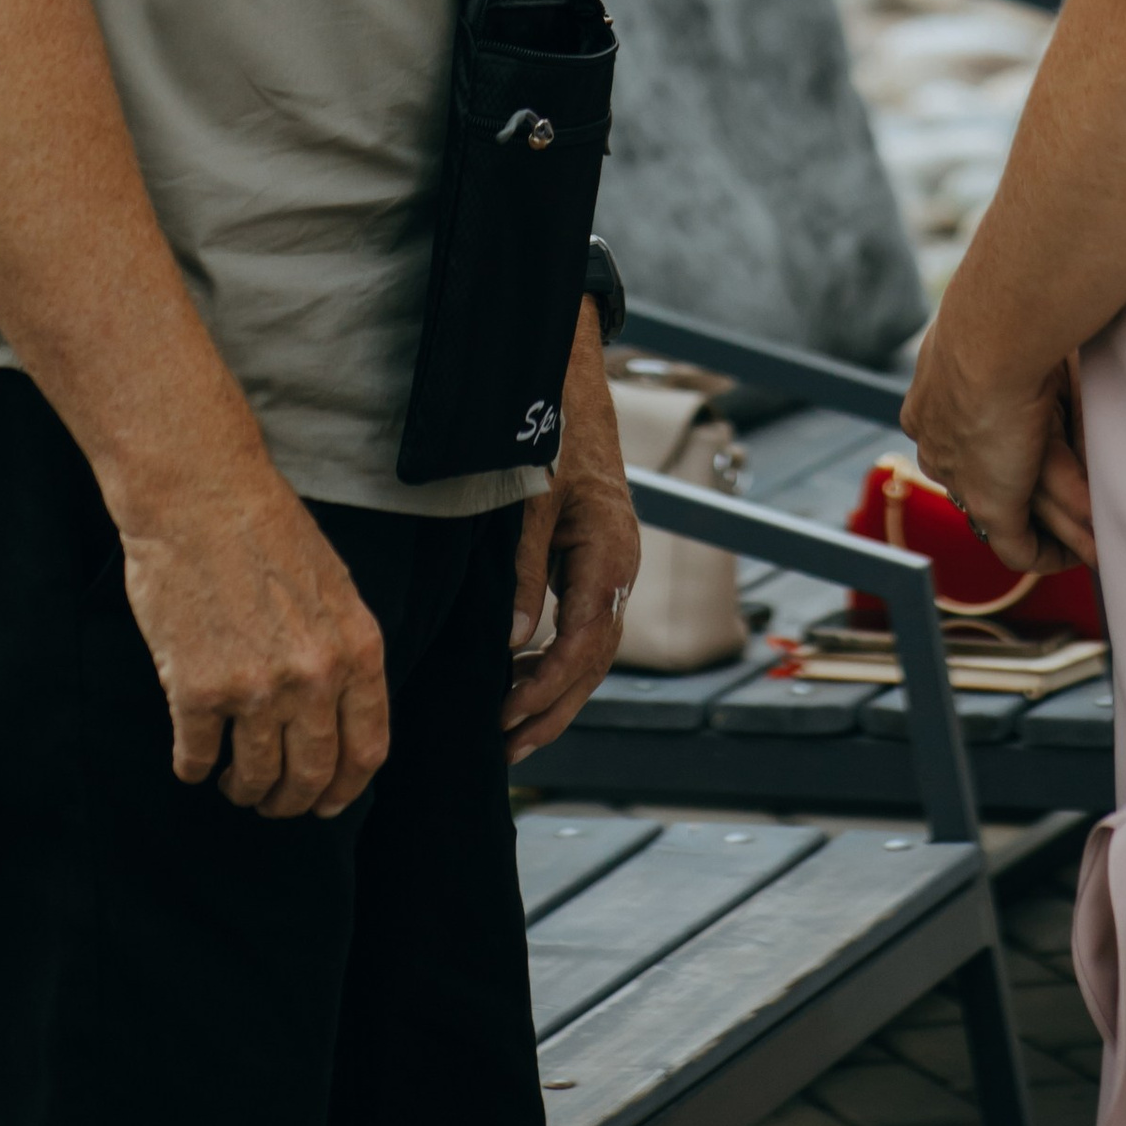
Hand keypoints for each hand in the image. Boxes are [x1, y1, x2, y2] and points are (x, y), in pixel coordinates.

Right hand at [113, 428, 388, 821]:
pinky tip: (193, 756)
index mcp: (357, 650)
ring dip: (243, 789)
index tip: (325, 802)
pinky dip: (194, 767)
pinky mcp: (198, 693)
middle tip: (273, 801)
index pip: (367, 750)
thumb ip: (341, 652)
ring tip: (233, 779)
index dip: (345, 788)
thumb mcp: (334, 587)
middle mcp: (314, 678)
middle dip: (291, 802)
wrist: (200, 495)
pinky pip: (197, 760)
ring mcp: (256, 690)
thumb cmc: (266, 529)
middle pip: (312, 775)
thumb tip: (336, 714)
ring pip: (255, 778)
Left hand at [504, 306, 637, 768]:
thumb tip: (513, 645)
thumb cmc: (553, 429)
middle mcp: (620, 567)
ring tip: (511, 732)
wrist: (570, 377)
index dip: (546, 688)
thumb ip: (525, 572)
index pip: (585, 644)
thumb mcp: (533, 499)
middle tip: (506, 748)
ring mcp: (611, 566)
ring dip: (555, 693)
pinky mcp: (596, 560)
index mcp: (612, 554)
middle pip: (595, 661)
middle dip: (553, 709)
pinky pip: (583, 626)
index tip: (505, 717)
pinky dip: (556, 661)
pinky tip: (523, 678)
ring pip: (592, 650)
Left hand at [903, 312, 1093, 579]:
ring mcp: (960, 477)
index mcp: (933, 396)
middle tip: (1059, 506)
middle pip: (979, 478)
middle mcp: (937, 441)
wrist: (993, 336)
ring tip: (1086, 534)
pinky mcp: (990, 505)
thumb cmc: (1010, 318)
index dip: (991, 450)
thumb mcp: (1007, 335)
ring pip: (1005, 512)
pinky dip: (1050, 555)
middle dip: (1021, 493)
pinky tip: (1082, 554)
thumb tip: (1051, 355)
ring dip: (1050, 525)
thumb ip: (1019, 354)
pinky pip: (1019, 547)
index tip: (1026, 452)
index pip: (957, 437)